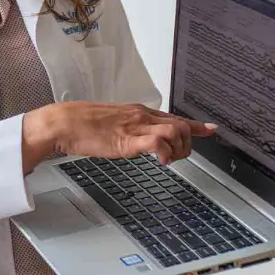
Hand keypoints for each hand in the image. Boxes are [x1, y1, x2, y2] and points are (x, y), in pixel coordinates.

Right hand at [21, 101, 215, 173]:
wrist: (64, 122)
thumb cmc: (80, 124)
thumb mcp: (111, 123)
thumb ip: (126, 128)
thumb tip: (133, 137)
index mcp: (138, 112)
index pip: (174, 117)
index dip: (195, 125)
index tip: (210, 129)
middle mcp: (141, 116)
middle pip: (181, 125)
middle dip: (188, 144)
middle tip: (177, 157)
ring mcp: (136, 126)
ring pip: (176, 132)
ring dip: (179, 150)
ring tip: (167, 160)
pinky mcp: (128, 139)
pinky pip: (158, 144)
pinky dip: (165, 154)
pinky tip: (160, 162)